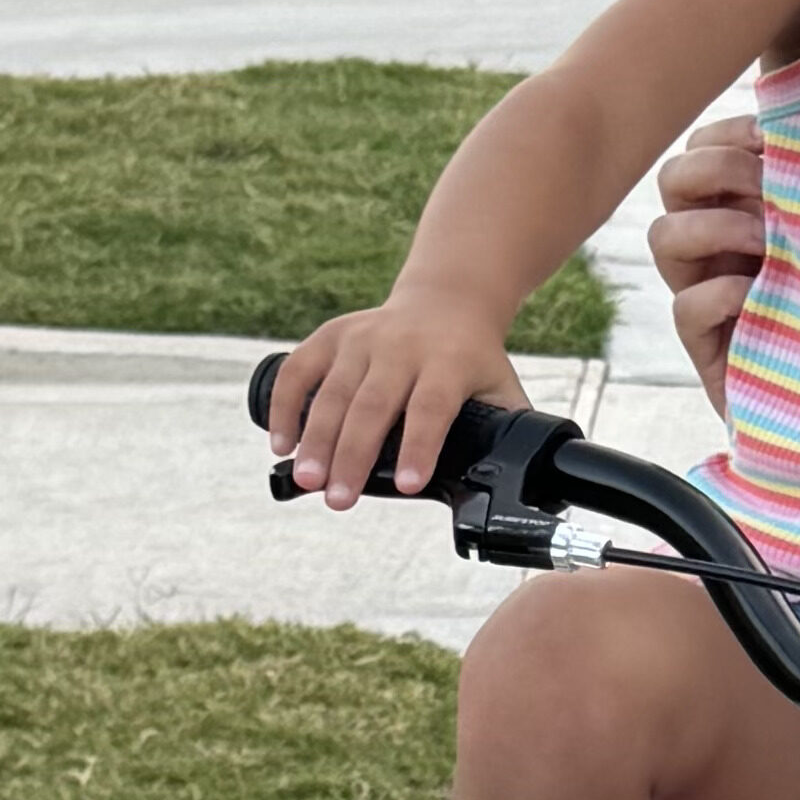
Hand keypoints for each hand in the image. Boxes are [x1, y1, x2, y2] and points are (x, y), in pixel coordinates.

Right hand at [262, 287, 519, 508]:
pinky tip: (281, 443)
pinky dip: (285, 405)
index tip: (409, 484)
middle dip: (353, 455)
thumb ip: (508, 430)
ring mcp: (363, 338)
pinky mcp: (332, 335)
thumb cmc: (473, 360)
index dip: (420, 445)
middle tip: (338, 499)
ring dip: (316, 439)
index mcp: (448, 362)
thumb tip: (518, 485)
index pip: (432, 407)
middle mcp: (402, 347)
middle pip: (373, 405)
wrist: (447, 300)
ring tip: (307, 481)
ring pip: (333, 392)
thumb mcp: (501, 387)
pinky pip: (299, 369)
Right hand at [646, 114, 763, 421]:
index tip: (775, 140)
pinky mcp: (706, 345)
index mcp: (735, 204)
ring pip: (663, 236)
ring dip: (715, 226)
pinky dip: (718, 292)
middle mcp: (709, 243)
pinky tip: (755, 295)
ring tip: (766, 242)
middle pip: (674, 178)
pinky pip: (685, 308)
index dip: (730, 134)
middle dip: (718, 169)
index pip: (704, 145)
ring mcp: (701, 290)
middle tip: (769, 188)